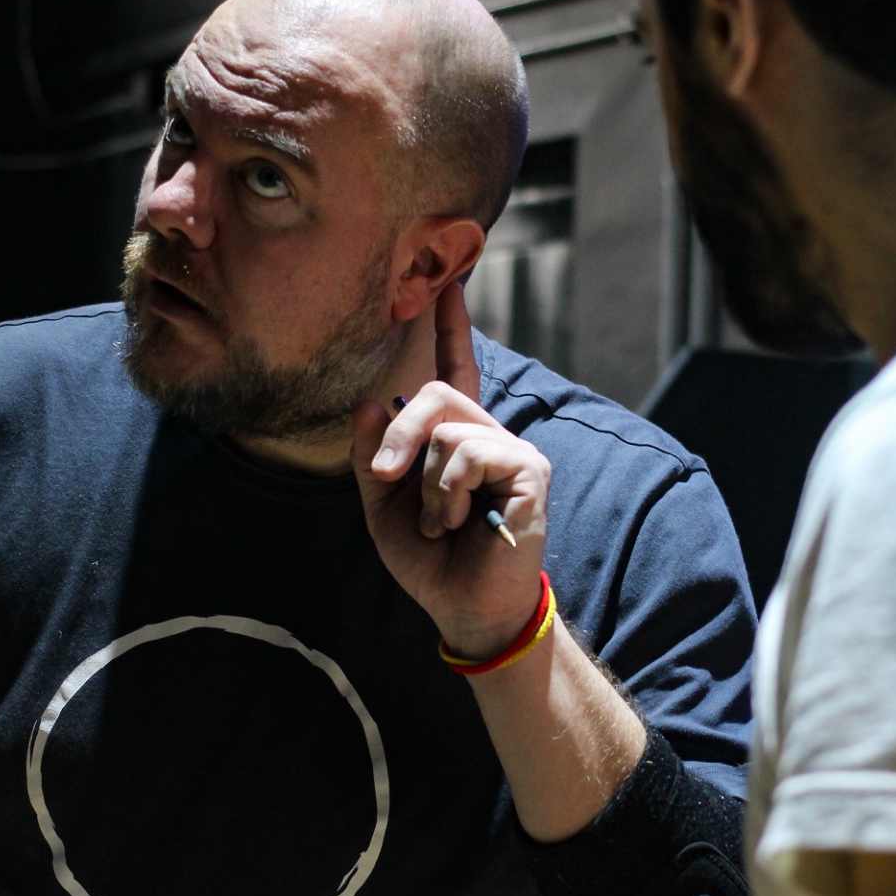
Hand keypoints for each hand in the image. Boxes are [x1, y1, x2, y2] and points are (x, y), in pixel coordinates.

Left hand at [353, 284, 550, 658]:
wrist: (463, 607)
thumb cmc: (430, 559)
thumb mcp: (382, 506)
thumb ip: (370, 455)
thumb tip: (367, 401)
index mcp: (455, 440)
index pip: (454, 372)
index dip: (451, 330)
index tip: (448, 288)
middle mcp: (487, 436)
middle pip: (436, 393)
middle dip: (398, 434)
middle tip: (386, 476)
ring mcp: (511, 450)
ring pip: (447, 429)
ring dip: (427, 486)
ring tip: (441, 524)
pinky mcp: (528, 470)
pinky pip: (470, 454)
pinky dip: (448, 493)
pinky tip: (458, 523)